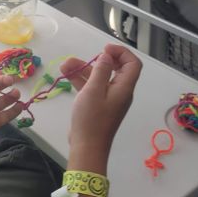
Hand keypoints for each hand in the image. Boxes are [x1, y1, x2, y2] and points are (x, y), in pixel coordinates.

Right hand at [60, 44, 141, 160]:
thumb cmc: (91, 119)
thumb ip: (101, 70)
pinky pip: (92, 87)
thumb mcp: (94, 91)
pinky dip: (81, 80)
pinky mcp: (97, 105)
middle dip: (98, 60)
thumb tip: (107, 56)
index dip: (121, 53)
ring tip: (65, 64)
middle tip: (85, 56)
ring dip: (84, 69)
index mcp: (124, 88)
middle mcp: (119, 92)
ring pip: (99, 77)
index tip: (104, 49)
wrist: (86, 147)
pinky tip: (66, 74)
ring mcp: (108, 99)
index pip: (132, 64)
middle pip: (115, 69)